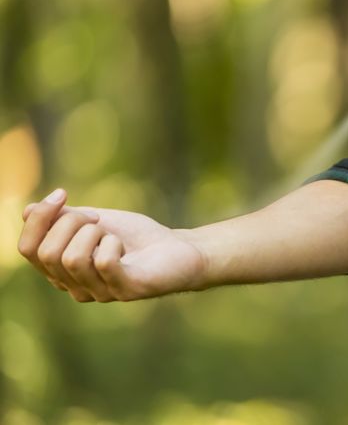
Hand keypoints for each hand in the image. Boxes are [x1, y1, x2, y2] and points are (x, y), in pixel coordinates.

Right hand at [18, 189, 208, 301]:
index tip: (62, 194)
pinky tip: (123, 245)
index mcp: (62, 271)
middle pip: (47, 253)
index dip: (39, 219)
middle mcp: (75, 287)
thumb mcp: (96, 221)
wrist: (182, 249)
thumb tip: (26, 210)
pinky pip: (102, 263)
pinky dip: (111, 244)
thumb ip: (63, 218)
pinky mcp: (125, 291)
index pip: (28, 250)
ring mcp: (100, 293)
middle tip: (98, 219)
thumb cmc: (138, 237)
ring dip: (91, 233)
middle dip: (70, 223)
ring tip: (110, 232)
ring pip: (70, 259)